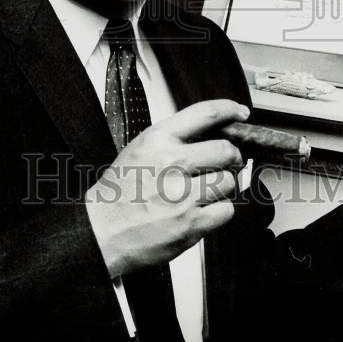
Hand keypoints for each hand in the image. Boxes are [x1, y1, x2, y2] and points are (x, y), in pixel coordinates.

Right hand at [85, 99, 248, 277]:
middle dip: (231, 158)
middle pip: (226, 150)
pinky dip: (219, 211)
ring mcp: (183, 194)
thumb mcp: (140, 149)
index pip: (205, 114)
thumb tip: (211, 134)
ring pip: (229, 182)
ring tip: (204, 191)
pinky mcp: (191, 224)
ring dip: (222, 187)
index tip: (240, 113)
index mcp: (158, 139)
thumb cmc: (120, 192)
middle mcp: (172, 163)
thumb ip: (173, 139)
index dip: (229, 110)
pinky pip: (226, 211)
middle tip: (223, 164)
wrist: (102, 231)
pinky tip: (201, 210)